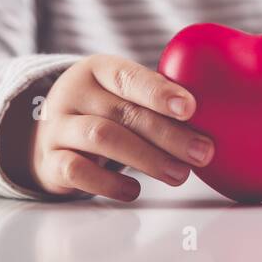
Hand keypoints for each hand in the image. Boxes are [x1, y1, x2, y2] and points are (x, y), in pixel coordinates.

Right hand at [21, 55, 213, 201]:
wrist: (46, 136)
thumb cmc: (104, 112)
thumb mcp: (121, 94)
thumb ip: (157, 99)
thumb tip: (216, 118)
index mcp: (97, 70)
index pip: (128, 77)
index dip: (159, 92)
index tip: (191, 108)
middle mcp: (73, 94)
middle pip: (122, 113)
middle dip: (168, 135)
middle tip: (204, 152)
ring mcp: (57, 128)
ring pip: (102, 138)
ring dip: (147, 158)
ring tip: (180, 175)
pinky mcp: (49, 162)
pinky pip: (78, 171)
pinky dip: (109, 183)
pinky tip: (134, 190)